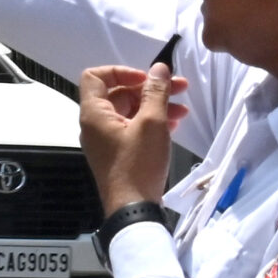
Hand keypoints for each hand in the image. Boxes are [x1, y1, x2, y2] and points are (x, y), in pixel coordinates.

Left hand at [78, 64, 189, 209]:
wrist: (134, 208)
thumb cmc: (139, 164)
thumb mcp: (152, 123)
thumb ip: (156, 92)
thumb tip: (159, 69)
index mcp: (93, 114)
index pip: (95, 77)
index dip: (121, 71)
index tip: (146, 78)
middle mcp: (94, 124)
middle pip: (118, 93)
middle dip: (149, 88)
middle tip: (180, 87)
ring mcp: (105, 139)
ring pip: (129, 111)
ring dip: (155, 105)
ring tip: (183, 108)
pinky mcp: (118, 152)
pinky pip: (132, 128)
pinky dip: (151, 122)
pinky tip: (174, 124)